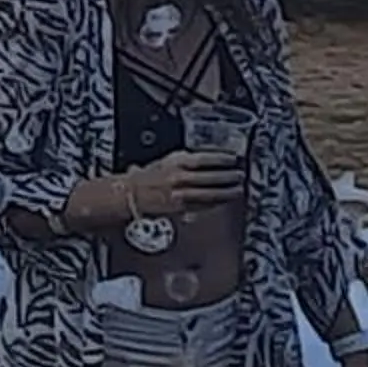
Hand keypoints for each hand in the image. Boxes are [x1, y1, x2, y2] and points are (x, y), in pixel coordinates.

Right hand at [116, 149, 245, 215]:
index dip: (220, 158)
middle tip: (240, 175)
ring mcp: (179, 194)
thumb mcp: (163, 162)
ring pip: (209, 193)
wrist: (127, 194)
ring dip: (226, 192)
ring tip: (237, 190)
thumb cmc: (143, 177)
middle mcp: (178, 177)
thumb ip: (182, 161)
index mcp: (173, 162)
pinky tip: (222, 201)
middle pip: (210, 177)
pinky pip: (202, 205)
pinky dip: (214, 203)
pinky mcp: (179, 208)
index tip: (233, 158)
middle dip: (228, 176)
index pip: (202, 158)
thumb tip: (203, 161)